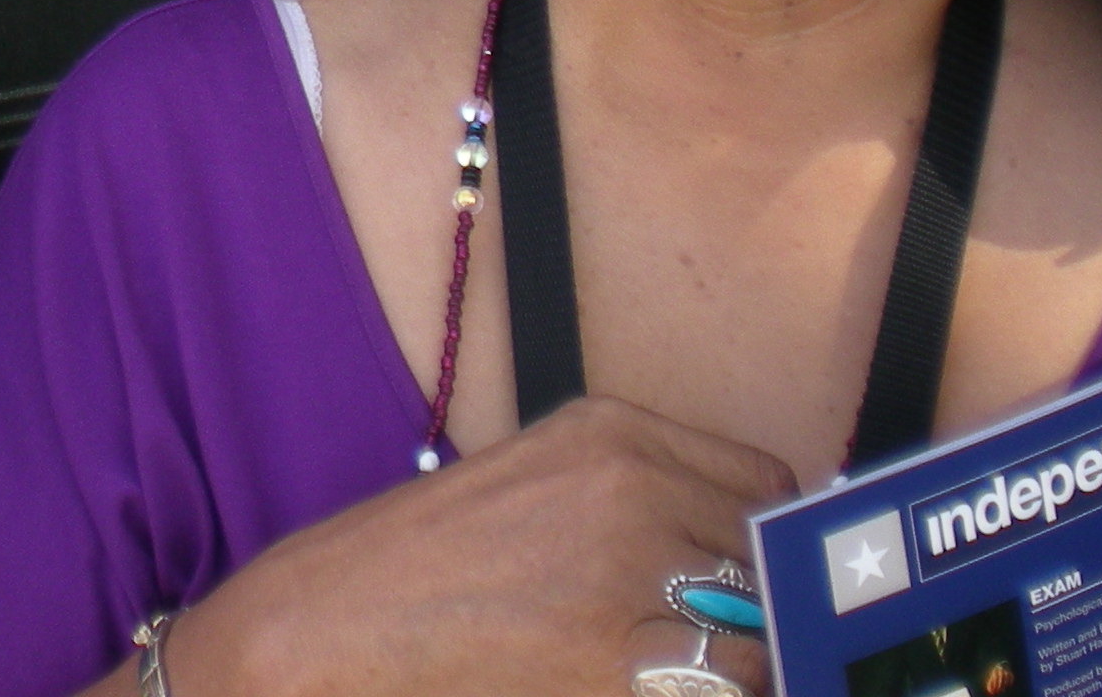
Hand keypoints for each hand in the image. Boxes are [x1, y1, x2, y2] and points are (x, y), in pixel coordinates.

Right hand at [146, 397, 793, 696]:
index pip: (766, 487)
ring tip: (676, 676)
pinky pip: (718, 691)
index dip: (764, 545)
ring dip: (736, 672)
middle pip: (768, 565)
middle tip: (713, 648)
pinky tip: (651, 691)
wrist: (333, 624)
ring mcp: (626, 577)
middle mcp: (632, 490)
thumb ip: (641, 490)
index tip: (752, 584)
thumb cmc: (427, 561)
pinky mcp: (615, 662)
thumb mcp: (538, 477)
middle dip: (758, 615)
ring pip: (758, 644)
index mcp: (614, 431)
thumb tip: (745, 558)